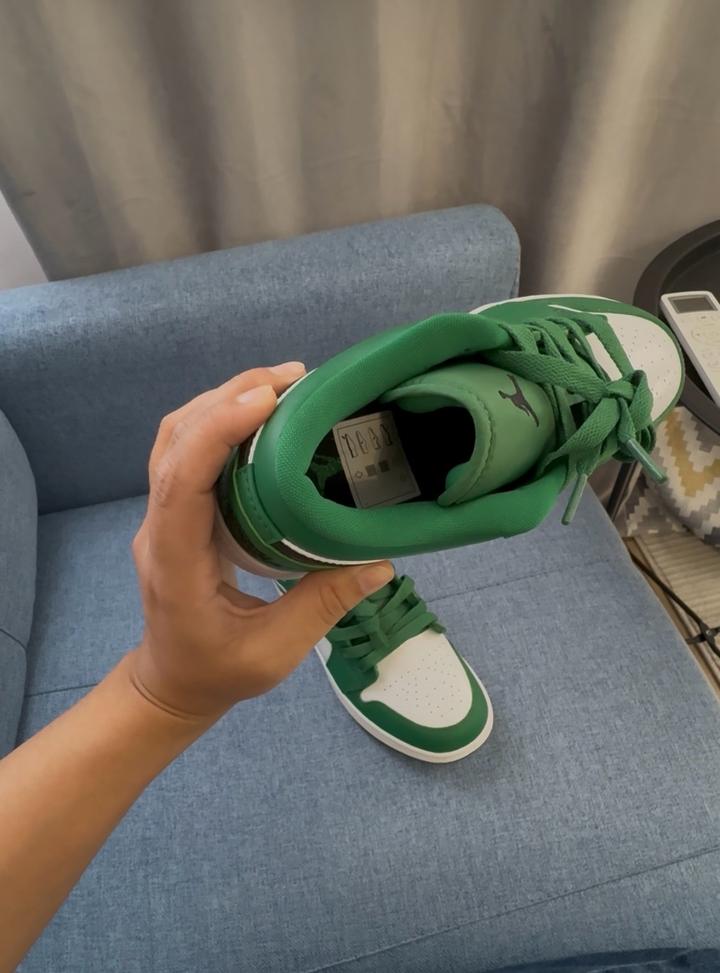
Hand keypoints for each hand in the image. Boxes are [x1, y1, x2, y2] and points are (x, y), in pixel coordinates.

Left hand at [128, 363, 393, 723]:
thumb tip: (379, 562)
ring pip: (176, 437)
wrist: (172, 682)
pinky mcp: (177, 511)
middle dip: (227, 397)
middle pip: (175, 441)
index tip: (267, 401)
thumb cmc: (216, 672)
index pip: (181, 481)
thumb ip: (322, 606)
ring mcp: (163, 516)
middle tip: (292, 379)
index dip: (217, 431)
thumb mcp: (273, 652)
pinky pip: (188, 451)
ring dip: (222, 400)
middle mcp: (159, 528)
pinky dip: (220, 419)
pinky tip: (262, 415)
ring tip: (282, 384)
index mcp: (175, 563)